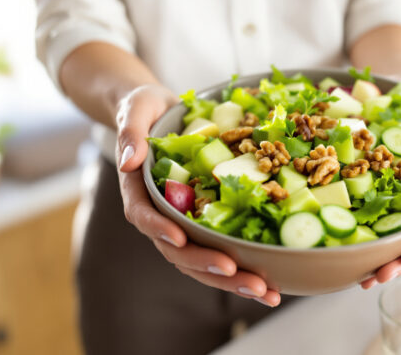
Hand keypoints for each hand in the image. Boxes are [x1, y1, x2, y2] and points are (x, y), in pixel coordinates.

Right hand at [115, 84, 280, 306]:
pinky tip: (272, 286)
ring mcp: (184, 222)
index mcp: (139, 191)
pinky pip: (223, 250)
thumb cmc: (143, 108)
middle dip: (208, 266)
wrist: (158, 112)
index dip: (159, 230)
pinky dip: (245, 270)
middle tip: (240, 275)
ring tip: (265, 293)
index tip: (179, 238)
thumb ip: (131, 134)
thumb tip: (129, 161)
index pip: (144, 216)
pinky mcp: (207, 223)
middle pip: (178, 250)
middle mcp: (161, 215)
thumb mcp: (135, 111)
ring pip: (203, 260)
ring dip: (233, 280)